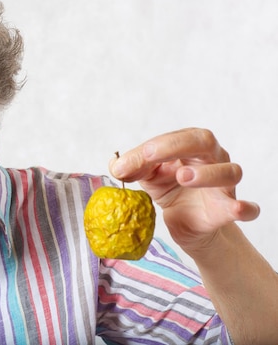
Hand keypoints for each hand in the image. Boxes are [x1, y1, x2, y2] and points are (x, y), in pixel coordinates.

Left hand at [109, 128, 259, 252]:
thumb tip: (115, 164)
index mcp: (190, 146)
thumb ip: (131, 168)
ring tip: (183, 178)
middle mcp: (212, 159)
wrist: (188, 224)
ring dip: (207, 173)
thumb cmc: (170, 189)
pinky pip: (247, 208)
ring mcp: (224, 185)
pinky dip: (246, 207)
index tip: (130, 161)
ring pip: (229, 171)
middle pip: (205, 141)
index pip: (176, 138)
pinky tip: (237, 208)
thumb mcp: (147, 176)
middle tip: (151, 156)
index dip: (154, 146)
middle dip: (178, 146)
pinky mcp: (229, 210)